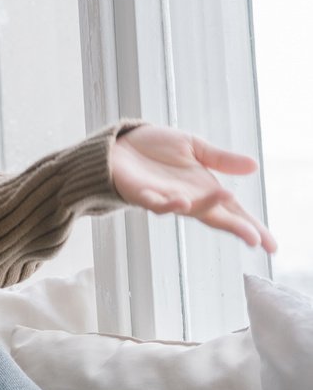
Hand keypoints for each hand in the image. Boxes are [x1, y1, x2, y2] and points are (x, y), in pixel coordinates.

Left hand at [109, 126, 276, 251]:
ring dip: (207, 206)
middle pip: (216, 217)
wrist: (119, 144)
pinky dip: (169, 204)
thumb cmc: (155, 149)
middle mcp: (188, 198)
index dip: (251, 227)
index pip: (233, 211)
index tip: (271, 245)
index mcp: (203, 189)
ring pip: (189, 209)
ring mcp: (165, 199)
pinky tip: (182, 200)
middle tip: (257, 240)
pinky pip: (156, 203)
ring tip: (227, 198)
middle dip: (236, 227)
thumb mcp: (194, 147)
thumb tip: (254, 165)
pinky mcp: (141, 194)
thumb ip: (221, 159)